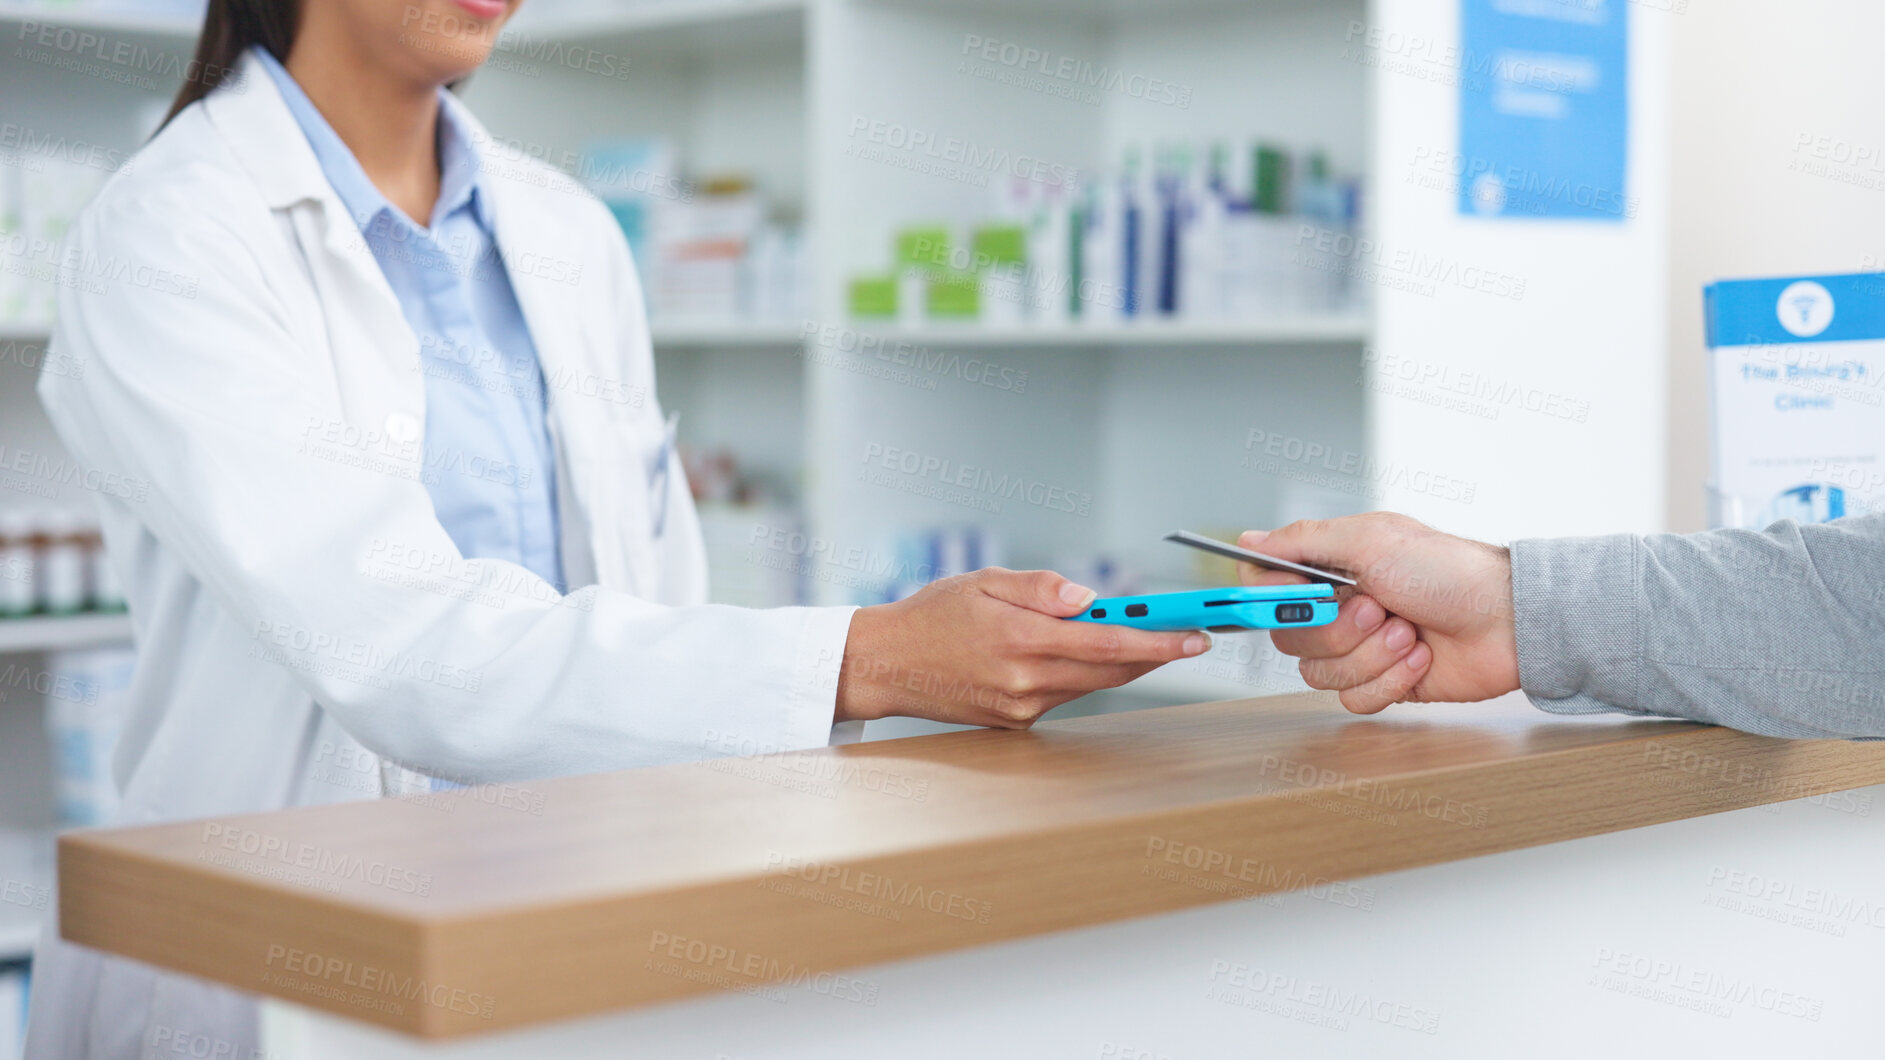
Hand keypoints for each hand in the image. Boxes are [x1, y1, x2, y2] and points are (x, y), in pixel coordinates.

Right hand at [835, 568, 1210, 727]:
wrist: (886, 665)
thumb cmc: (930, 614)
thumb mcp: (982, 581)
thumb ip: (1040, 588)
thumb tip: (1091, 598)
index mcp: (1020, 640)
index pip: (1109, 641)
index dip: (1160, 641)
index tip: (1196, 637)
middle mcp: (1026, 681)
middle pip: (1112, 669)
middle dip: (1156, 653)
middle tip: (1191, 637)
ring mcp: (1022, 707)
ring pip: (1093, 683)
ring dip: (1122, 662)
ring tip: (1144, 637)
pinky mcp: (1017, 722)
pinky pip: (1066, 694)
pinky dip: (1084, 673)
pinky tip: (1082, 654)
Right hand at [1236, 513, 1519, 712]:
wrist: (1508, 622)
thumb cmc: (1449, 572)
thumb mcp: (1372, 540)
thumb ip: (1304, 540)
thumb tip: (1250, 541)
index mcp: (1330, 568)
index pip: (1266, 588)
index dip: (1274, 600)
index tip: (1301, 596)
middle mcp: (1338, 609)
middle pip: (1289, 639)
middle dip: (1337, 631)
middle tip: (1378, 609)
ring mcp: (1359, 649)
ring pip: (1319, 674)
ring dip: (1370, 656)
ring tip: (1408, 633)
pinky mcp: (1382, 683)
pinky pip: (1352, 699)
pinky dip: (1389, 681)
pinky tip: (1420, 658)